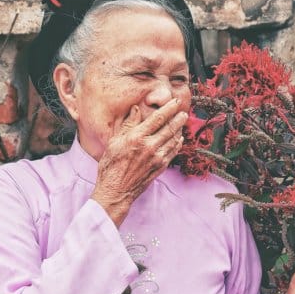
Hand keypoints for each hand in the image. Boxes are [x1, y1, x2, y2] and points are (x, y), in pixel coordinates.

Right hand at [91, 99, 187, 226]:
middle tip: (183, 111)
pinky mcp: (160, 167)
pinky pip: (173, 152)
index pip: (157, 119)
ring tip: (182, 122)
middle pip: (169, 128)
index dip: (168, 109)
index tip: (175, 102)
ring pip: (173, 139)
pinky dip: (177, 144)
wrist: (116, 191)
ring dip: (179, 129)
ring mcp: (157, 158)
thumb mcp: (114, 142)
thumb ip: (128, 125)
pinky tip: (179, 139)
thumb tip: (136, 109)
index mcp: (137, 137)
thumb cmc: (111, 166)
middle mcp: (149, 146)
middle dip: (178, 118)